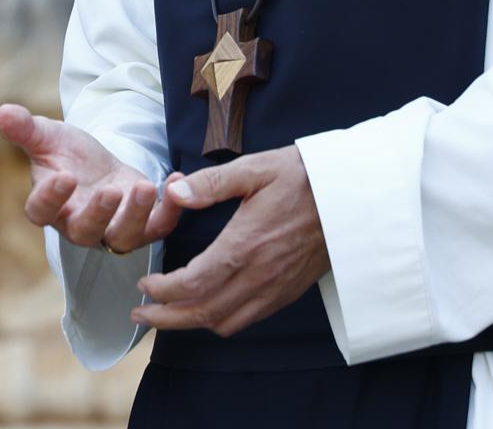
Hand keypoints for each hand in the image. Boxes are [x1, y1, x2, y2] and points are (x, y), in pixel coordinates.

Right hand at [0, 103, 170, 253]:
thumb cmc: (68, 155)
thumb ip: (26, 129)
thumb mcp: (48, 136)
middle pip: (84, 230)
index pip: (42, 211)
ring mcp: (112, 229)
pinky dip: (171, 210)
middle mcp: (79, 224)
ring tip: (145, 185)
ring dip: (137, 214)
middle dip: (99, 213)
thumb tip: (2, 111)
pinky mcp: (143, 226)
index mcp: (49, 206)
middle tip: (110, 192)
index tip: (64, 177)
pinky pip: (158, 227)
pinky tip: (176, 181)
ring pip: (123, 236)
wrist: (99, 165)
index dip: (51, 199)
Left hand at [132, 145, 328, 336]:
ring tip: (167, 315)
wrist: (352, 197)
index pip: (192, 283)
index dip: (162, 290)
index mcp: (244, 245)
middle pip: (202, 312)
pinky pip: (248, 319)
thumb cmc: (301, 178)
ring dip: (191, 324)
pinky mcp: (288, 292)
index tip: (144, 284)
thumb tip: (173, 192)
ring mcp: (275, 288)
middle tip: (140, 315)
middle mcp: (259, 275)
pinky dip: (221, 321)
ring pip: (225, 322)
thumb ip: (211, 183)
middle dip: (166, 318)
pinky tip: (208, 308)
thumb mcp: (254, 168)